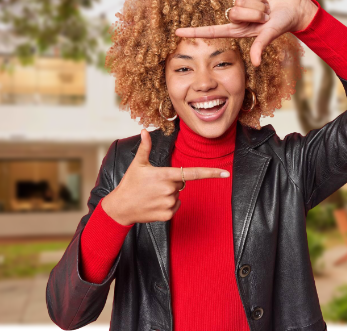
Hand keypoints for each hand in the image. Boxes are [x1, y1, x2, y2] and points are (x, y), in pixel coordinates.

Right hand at [101, 129, 229, 225]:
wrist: (120, 207)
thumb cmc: (130, 184)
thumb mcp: (137, 164)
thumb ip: (145, 147)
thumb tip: (144, 131)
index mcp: (165, 175)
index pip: (193, 173)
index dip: (210, 173)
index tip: (225, 173)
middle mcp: (170, 189)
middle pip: (181, 183)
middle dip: (171, 182)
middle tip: (154, 184)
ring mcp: (169, 203)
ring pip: (178, 195)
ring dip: (169, 194)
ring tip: (152, 194)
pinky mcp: (168, 215)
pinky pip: (176, 207)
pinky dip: (168, 205)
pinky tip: (154, 204)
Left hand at [174, 0, 317, 66]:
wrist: (295, 8)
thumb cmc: (283, 24)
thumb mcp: (270, 35)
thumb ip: (260, 46)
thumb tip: (254, 62)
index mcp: (238, 30)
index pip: (212, 32)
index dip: (195, 32)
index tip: (177, 33)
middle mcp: (237, 17)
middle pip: (233, 12)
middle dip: (252, 14)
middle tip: (265, 18)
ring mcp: (241, 3)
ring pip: (240, 1)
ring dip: (257, 5)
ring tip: (267, 9)